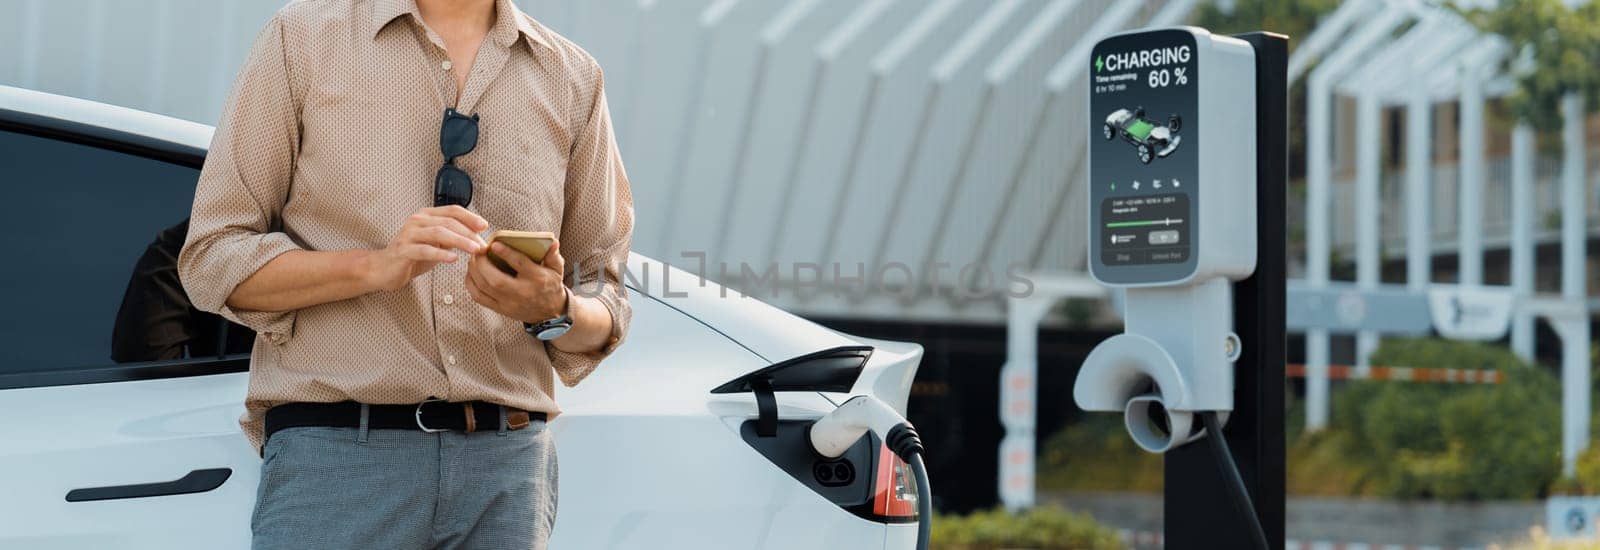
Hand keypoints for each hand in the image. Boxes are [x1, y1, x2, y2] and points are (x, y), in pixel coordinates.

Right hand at [368, 205, 487, 291]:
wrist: (384, 268)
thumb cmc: (413, 255)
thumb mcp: (436, 243)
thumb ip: (452, 237)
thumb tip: (478, 237)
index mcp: (427, 215)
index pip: (452, 210)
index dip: (470, 217)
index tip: (485, 226)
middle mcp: (417, 220)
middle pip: (448, 222)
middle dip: (469, 233)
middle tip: (482, 245)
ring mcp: (409, 234)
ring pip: (438, 233)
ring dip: (460, 241)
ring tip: (474, 250)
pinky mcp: (403, 250)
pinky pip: (424, 250)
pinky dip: (440, 254)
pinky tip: (453, 259)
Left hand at [465, 239, 568, 322]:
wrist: (549, 312)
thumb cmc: (550, 285)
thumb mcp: (556, 269)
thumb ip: (553, 255)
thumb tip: (552, 242)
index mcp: (537, 279)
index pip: (520, 265)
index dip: (506, 253)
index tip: (494, 244)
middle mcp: (522, 293)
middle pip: (496, 280)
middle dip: (482, 264)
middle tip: (478, 251)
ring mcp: (509, 304)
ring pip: (484, 288)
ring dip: (474, 272)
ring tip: (473, 259)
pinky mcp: (500, 309)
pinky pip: (479, 297)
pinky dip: (471, 284)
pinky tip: (472, 272)